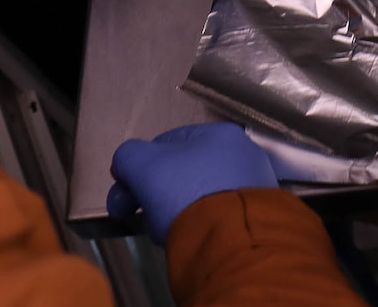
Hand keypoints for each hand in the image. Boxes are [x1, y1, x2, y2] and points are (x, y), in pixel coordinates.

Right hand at [107, 123, 279, 244]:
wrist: (226, 243)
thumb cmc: (188, 196)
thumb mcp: (142, 164)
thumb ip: (127, 155)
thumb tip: (124, 163)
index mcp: (220, 134)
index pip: (166, 144)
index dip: (139, 167)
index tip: (125, 191)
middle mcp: (242, 156)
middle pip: (181, 173)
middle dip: (153, 193)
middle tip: (137, 213)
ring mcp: (251, 188)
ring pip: (196, 197)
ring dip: (172, 212)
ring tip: (161, 230)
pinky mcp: (252, 219)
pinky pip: (214, 217)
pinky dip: (196, 225)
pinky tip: (184, 237)